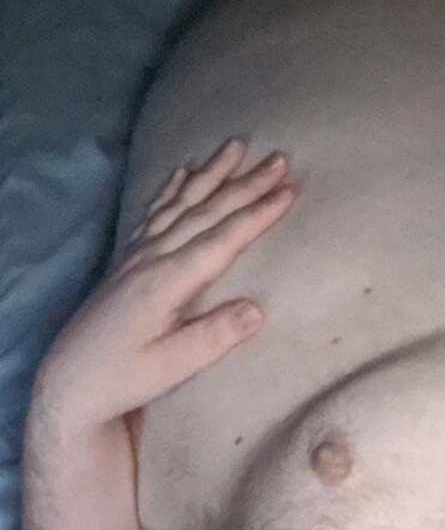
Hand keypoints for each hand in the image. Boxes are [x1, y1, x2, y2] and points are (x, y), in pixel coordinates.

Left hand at [37, 138, 295, 431]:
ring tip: (235, 147)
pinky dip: (172, 188)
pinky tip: (183, 172)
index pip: (222, 239)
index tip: (289, 191)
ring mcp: (136, 256)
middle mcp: (151, 258)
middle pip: (206, 212)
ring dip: (211, 174)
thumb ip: (214, 337)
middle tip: (279, 159)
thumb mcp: (171, 368)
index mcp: (166, 282)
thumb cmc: (123, 379)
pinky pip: (154, 212)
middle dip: (245, 184)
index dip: (258, 214)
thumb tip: (258, 309)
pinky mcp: (126, 261)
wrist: (69, 382)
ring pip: (181, 204)